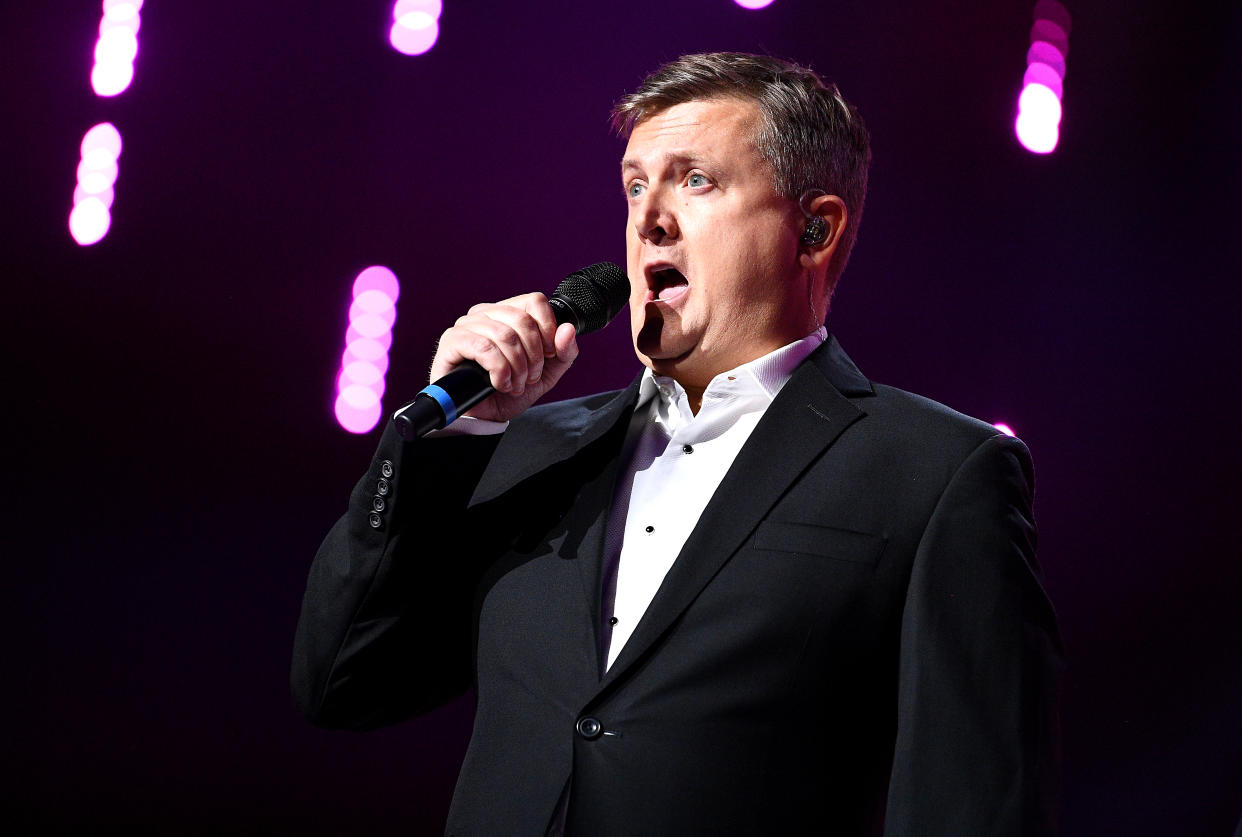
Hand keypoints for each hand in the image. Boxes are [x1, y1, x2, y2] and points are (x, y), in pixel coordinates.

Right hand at [428, 292, 578, 421]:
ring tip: (514, 384)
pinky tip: (499, 383)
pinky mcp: (452, 342)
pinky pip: (483, 347)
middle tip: (529, 377)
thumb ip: (564, 352)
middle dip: (533, 356)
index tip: (548, 355)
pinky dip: (498, 370)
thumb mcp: (547, 373)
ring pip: (505, 335)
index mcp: (508, 313)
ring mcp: (467, 325)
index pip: (534, 301)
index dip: (548, 330)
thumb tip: (568, 329)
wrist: (485, 416)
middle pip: (522, 320)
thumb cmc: (510, 390)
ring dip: (516, 367)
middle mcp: (486, 313)